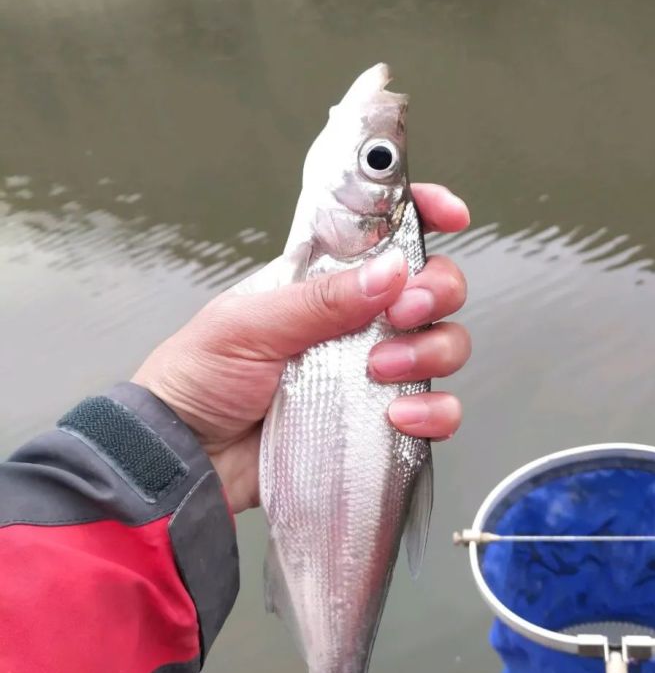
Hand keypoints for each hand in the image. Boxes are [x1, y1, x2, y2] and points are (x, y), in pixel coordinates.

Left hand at [133, 184, 470, 512]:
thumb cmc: (200, 377)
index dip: (424, 214)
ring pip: (445, 344)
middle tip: (401, 314)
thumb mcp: (249, 325)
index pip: (383, 234)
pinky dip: (434, 412)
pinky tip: (399, 416)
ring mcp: (373, 372)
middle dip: (435, 291)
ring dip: (431, 352)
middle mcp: (358, 321)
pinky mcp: (378, 422)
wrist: (185, 458)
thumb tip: (391, 270)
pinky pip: (436, 411)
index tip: (452, 216)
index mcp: (325, 282)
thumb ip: (320, 300)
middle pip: (433, 288)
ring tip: (383, 371)